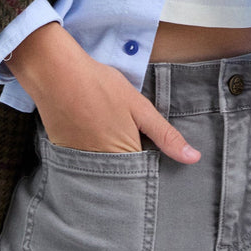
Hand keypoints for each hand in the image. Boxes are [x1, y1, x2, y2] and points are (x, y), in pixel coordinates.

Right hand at [6, 22, 200, 162]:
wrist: (56, 73)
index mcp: (125, 156)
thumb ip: (165, 135)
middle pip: (124, 177)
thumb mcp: (139, 107)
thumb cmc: (100, 85)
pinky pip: (85, 164)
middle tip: (128, 136)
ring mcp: (80, 163)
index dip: (152, 163)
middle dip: (131, 167)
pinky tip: (92, 132)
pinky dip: (91, 155)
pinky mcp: (64, 155)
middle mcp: (102, 167)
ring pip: (104, 171)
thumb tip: (194, 159)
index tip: (153, 151)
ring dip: (111, 162)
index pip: (146, 175)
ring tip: (109, 131)